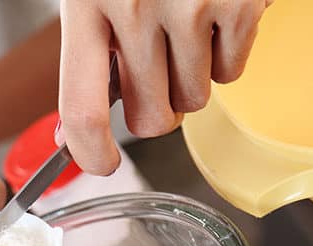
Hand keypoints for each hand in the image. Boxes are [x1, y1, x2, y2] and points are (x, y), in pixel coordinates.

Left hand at [57, 0, 270, 174]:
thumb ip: (86, 51)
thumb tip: (72, 131)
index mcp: (86, 4)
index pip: (81, 109)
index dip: (89, 153)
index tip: (100, 163)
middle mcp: (137, 9)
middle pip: (149, 118)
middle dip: (153, 108)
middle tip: (154, 77)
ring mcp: (192, 7)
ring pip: (193, 100)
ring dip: (189, 80)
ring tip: (183, 31)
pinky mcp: (240, 3)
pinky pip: (232, 73)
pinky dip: (225, 56)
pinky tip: (213, 19)